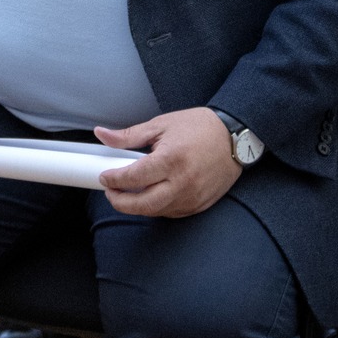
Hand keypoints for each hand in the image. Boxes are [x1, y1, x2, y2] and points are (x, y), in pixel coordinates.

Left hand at [94, 107, 243, 217]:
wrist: (234, 137)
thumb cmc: (199, 127)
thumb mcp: (161, 124)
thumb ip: (129, 135)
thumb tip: (102, 135)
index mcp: (171, 159)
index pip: (133, 177)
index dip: (113, 179)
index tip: (104, 177)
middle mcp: (183, 182)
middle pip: (142, 204)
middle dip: (120, 202)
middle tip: (111, 192)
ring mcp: (193, 197)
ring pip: (156, 212)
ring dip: (138, 206)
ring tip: (128, 192)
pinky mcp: (200, 205)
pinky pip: (172, 213)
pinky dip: (157, 207)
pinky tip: (150, 195)